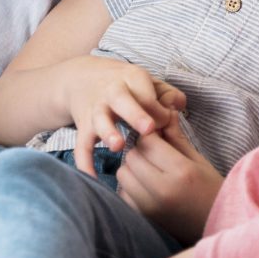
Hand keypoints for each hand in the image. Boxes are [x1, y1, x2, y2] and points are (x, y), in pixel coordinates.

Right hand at [61, 58, 186, 174]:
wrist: (83, 79)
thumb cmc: (126, 86)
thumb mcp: (147, 82)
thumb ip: (167, 94)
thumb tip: (177, 106)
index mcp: (131, 80)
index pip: (147, 95)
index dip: (159, 111)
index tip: (167, 123)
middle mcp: (111, 92)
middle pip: (121, 100)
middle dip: (135, 114)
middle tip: (148, 129)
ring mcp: (95, 110)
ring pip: (99, 120)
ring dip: (108, 133)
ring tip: (118, 146)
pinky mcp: (83, 127)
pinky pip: (82, 146)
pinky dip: (84, 163)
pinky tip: (93, 178)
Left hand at [116, 118, 222, 242]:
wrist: (219, 226)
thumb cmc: (213, 190)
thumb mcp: (199, 160)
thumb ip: (176, 137)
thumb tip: (165, 111)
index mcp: (180, 171)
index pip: (147, 141)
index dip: (150, 134)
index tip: (156, 135)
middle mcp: (161, 190)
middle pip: (132, 157)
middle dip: (140, 150)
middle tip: (153, 153)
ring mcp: (149, 207)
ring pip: (123, 174)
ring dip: (132, 168)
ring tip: (148, 170)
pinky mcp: (143, 219)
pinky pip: (122, 195)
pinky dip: (129, 187)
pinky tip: (145, 187)